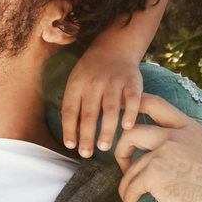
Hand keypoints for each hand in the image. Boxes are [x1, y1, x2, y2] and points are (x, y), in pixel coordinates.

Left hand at [60, 43, 144, 157]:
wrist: (114, 48)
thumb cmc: (91, 73)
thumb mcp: (77, 83)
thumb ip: (74, 106)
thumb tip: (72, 136)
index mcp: (77, 84)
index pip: (70, 110)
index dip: (69, 129)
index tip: (71, 146)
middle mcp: (94, 83)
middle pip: (89, 113)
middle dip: (87, 136)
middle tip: (86, 154)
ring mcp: (114, 82)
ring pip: (110, 109)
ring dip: (106, 130)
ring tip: (104, 147)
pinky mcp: (132, 81)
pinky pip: (132, 100)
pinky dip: (130, 113)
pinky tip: (127, 127)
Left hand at [112, 93, 201, 201]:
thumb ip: (189, 146)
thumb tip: (174, 151)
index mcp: (191, 129)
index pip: (156, 104)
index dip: (133, 104)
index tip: (121, 115)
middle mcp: (178, 135)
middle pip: (132, 131)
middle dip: (121, 150)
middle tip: (124, 168)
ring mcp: (166, 152)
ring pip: (131, 167)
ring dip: (126, 186)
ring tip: (131, 199)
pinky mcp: (157, 173)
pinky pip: (132, 185)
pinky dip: (129, 199)